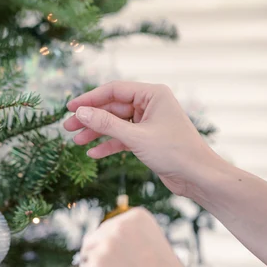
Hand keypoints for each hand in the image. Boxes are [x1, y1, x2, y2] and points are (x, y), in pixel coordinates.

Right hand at [64, 81, 221, 196]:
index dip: (90, 98)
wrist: (198, 176)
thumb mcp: (136, 137)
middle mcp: (150, 104)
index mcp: (152, 94)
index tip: (70, 107)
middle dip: (90, 118)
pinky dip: (109, 145)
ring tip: (76, 140)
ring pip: (115, 123)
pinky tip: (93, 153)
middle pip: (112, 107)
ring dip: (96, 132)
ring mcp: (148, 121)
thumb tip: (80, 112)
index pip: (114, 90)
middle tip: (67, 126)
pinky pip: (123, 137)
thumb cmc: (174, 152)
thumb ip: (106, 124)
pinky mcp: (147, 139)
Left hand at [71, 207, 193, 266]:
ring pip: (85, 263)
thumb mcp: (151, 250)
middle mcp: (119, 226)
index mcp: (136, 218)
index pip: (108, 230)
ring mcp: (105, 247)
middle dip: (96, 263)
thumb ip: (128, 244)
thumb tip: (98, 252)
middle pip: (91, 243)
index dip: (108, 251)